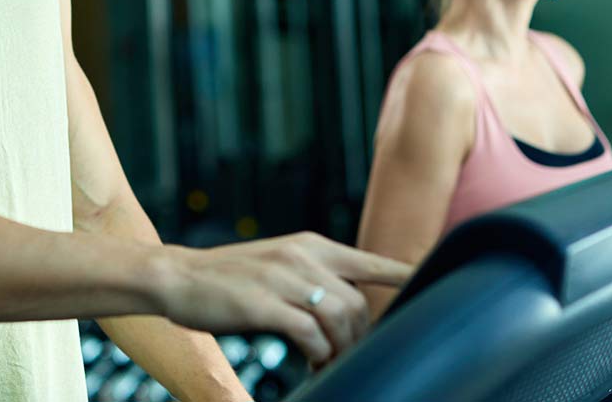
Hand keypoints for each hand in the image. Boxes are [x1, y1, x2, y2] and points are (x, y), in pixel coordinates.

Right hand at [150, 231, 412, 367]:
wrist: (179, 277)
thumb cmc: (230, 279)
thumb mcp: (279, 264)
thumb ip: (314, 276)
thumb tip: (348, 306)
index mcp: (311, 245)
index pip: (371, 261)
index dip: (404, 277)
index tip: (433, 286)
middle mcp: (303, 256)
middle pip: (359, 302)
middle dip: (361, 336)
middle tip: (349, 357)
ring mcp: (284, 278)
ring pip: (340, 319)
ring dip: (340, 350)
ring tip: (329, 365)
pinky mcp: (265, 303)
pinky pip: (311, 334)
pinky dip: (318, 354)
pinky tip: (310, 363)